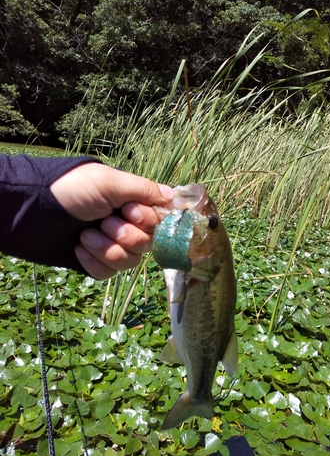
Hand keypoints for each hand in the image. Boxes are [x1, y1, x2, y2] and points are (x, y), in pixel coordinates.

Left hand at [50, 162, 173, 278]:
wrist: (32, 211)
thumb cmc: (72, 190)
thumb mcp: (109, 182)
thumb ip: (143, 189)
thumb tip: (172, 196)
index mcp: (131, 203)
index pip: (158, 221)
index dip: (147, 221)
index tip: (130, 212)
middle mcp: (124, 224)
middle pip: (146, 244)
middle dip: (124, 235)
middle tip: (103, 222)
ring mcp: (109, 245)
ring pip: (128, 262)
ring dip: (107, 249)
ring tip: (85, 235)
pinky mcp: (94, 262)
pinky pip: (107, 273)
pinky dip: (93, 261)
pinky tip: (79, 247)